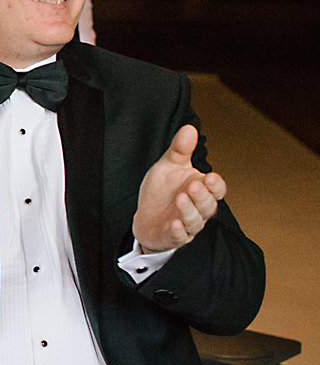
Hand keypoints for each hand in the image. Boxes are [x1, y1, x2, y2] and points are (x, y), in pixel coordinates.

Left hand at [133, 124, 225, 251]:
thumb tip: (189, 128)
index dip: (216, 185)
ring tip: (181, 198)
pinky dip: (179, 231)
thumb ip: (180, 150)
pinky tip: (174, 224)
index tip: (210, 176)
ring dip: (190, 211)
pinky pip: (180, 237)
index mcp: (202, 190)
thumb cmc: (163, 190)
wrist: (146, 215)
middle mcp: (198, 209)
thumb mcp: (169, 166)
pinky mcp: (173, 236)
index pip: (217, 190)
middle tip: (194, 185)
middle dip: (203, 196)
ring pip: (196, 221)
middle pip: (208, 205)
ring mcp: (187, 224)